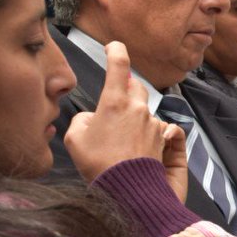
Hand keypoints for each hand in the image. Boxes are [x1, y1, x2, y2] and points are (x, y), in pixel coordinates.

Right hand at [65, 42, 182, 182]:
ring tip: (118, 139)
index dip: (116, 50)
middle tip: (114, 102)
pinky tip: (131, 150)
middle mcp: (137, 107)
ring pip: (143, 110)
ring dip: (133, 117)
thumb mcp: (75, 139)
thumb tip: (92, 118)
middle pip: (135, 86)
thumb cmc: (98, 163)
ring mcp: (152, 122)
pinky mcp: (161, 138)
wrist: (128, 190)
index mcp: (114, 101)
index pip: (118, 64)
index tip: (113, 46)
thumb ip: (82, 121)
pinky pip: (152, 128)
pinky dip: (142, 134)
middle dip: (125, 89)